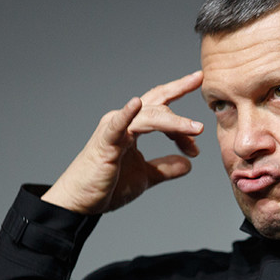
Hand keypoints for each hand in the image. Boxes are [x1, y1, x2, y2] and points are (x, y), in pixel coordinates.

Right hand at [42, 70, 204, 213]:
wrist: (80, 202)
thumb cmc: (107, 186)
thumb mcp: (145, 176)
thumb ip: (165, 167)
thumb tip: (188, 164)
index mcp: (133, 127)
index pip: (162, 112)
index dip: (183, 124)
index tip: (198, 141)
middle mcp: (124, 121)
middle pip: (156, 100)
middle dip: (179, 87)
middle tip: (200, 77)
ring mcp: (113, 129)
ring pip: (149, 115)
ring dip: (174, 121)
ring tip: (195, 129)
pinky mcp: (105, 142)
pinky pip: (117, 125)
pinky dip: (127, 113)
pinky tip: (136, 104)